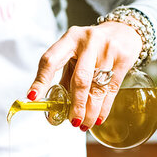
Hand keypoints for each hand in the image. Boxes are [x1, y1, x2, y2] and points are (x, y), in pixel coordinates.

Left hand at [27, 21, 141, 130]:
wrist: (123, 31)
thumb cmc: (90, 47)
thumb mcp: (73, 55)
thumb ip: (63, 77)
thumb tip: (53, 106)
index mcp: (69, 39)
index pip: (50, 61)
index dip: (41, 80)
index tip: (33, 97)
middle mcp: (88, 42)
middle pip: (80, 78)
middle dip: (76, 104)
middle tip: (73, 121)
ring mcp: (107, 49)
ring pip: (97, 88)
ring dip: (90, 111)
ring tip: (84, 125)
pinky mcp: (123, 59)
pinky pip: (111, 90)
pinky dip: (103, 108)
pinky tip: (97, 118)